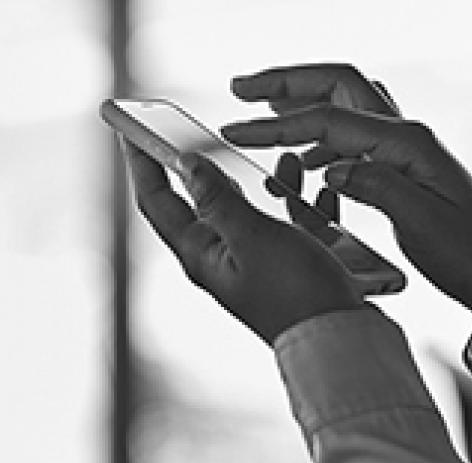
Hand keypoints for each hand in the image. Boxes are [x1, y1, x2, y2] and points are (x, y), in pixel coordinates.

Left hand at [122, 140, 362, 345]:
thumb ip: (220, 199)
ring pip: (254, 209)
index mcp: (202, 253)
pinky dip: (302, 203)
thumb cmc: (295, 293)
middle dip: (207, 165)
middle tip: (199, 131)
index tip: (130, 130)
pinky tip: (321, 193)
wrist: (340, 340)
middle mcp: (223, 257)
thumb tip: (185, 164)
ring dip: (268, 181)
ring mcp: (257, 262)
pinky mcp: (289, 266)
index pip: (158, 201)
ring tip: (288, 160)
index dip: (142, 163)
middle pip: (204, 202)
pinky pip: (291, 224)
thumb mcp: (253, 237)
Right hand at [223, 64, 471, 320]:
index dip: (276, 123)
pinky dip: (323, 135)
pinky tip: (306, 159)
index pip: (328, 118)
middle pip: (339, 85)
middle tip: (241, 87)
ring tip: (262, 107)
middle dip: (288, 80)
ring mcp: (407, 150)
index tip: (232, 129)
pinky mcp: (406, 170)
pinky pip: (356, 137)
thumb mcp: (424, 225)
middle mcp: (407, 135)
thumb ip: (377, 187)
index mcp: (407, 143)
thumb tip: (330, 165)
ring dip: (303, 100)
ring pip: (347, 106)